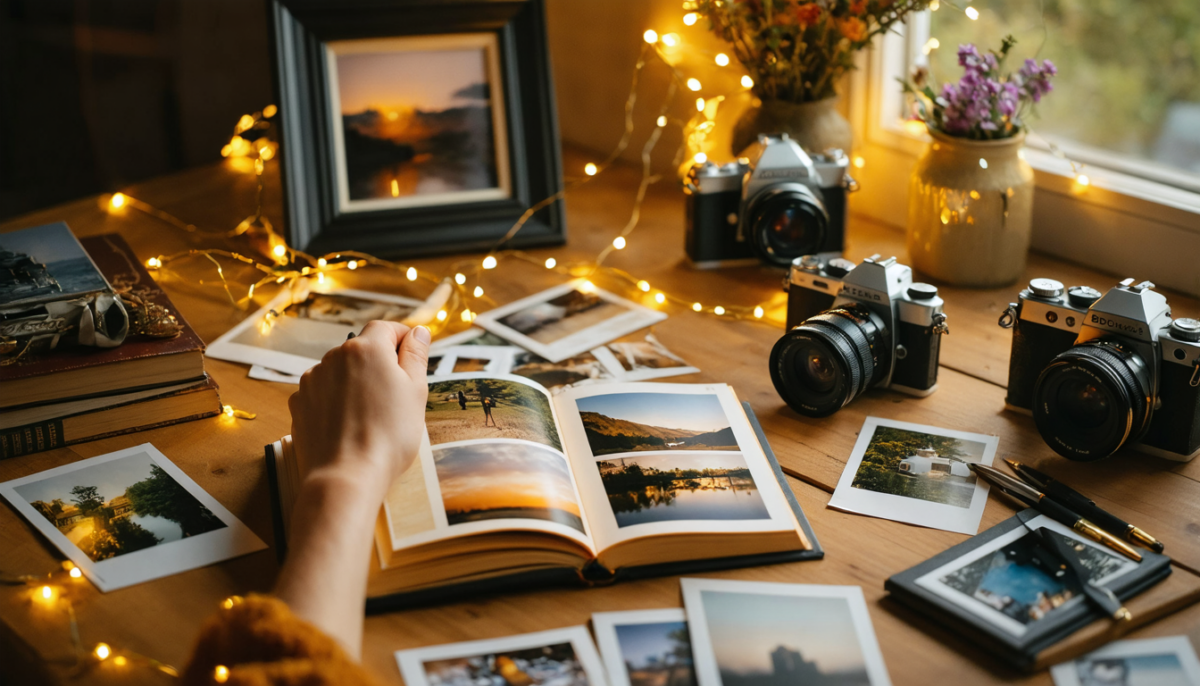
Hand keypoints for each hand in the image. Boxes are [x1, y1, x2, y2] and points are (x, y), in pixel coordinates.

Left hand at [287, 321, 429, 497]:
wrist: (346, 477)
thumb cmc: (388, 436)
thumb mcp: (416, 392)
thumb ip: (416, 355)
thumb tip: (418, 332)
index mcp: (366, 349)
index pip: (386, 328)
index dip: (402, 338)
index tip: (413, 355)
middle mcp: (333, 357)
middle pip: (362, 350)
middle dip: (379, 365)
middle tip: (398, 395)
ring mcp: (312, 381)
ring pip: (341, 372)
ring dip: (356, 383)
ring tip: (372, 415)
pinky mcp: (299, 404)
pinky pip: (323, 393)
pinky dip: (336, 402)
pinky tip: (349, 424)